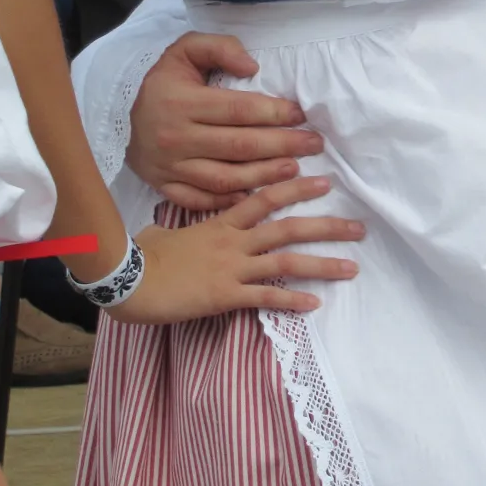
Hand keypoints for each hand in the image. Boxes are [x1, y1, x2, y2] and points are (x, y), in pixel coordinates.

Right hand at [110, 176, 363, 323]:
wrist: (127, 279)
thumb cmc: (142, 255)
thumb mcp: (168, 232)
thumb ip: (186, 227)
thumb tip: (180, 229)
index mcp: (221, 223)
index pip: (265, 198)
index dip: (296, 188)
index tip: (323, 182)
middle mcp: (233, 241)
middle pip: (288, 227)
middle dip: (326, 226)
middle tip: (358, 226)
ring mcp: (231, 268)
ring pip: (286, 261)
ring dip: (322, 264)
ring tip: (352, 267)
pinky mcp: (225, 295)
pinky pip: (265, 297)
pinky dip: (291, 300)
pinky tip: (314, 304)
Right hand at [130, 33, 323, 210]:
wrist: (126, 119)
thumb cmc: (167, 83)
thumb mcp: (186, 50)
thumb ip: (219, 48)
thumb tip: (252, 67)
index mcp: (180, 102)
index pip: (237, 110)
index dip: (273, 113)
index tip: (301, 114)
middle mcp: (175, 137)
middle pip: (238, 147)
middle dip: (282, 145)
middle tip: (313, 144)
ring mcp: (170, 167)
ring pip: (224, 178)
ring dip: (264, 176)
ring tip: (295, 169)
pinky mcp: (165, 188)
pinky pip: (202, 200)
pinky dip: (230, 202)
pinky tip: (257, 196)